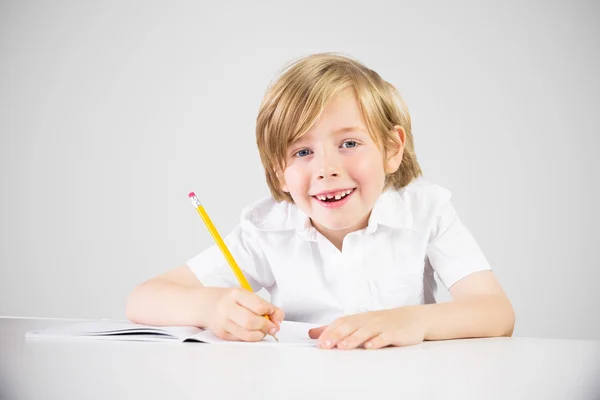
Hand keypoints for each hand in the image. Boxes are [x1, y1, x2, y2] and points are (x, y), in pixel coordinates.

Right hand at [208, 288, 283, 341]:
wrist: (205, 305)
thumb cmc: (228, 299)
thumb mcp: (245, 295)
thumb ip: (263, 304)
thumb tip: (278, 317)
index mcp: (235, 294)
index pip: (257, 305)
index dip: (270, 311)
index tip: (273, 312)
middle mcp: (226, 308)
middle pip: (251, 321)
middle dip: (266, 326)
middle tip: (272, 326)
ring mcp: (223, 323)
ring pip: (247, 334)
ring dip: (261, 334)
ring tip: (264, 330)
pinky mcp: (222, 334)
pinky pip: (242, 339)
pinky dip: (252, 337)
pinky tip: (253, 332)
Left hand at [308, 306, 425, 349]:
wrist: (412, 318)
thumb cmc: (382, 323)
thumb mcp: (358, 324)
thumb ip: (336, 329)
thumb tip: (313, 334)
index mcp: (358, 319)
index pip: (340, 323)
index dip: (329, 332)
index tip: (319, 343)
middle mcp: (367, 321)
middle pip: (350, 327)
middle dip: (336, 336)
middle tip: (325, 346)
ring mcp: (381, 326)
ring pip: (365, 331)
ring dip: (353, 339)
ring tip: (343, 347)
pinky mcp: (394, 333)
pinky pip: (385, 337)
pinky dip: (377, 341)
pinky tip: (370, 347)